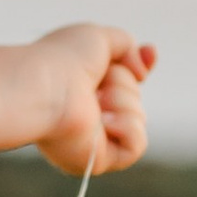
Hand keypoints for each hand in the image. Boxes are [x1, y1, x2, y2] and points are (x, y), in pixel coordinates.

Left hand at [0, 25, 154, 176]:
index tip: (149, 55)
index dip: (137, 70)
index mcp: (81, 88)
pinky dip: (127, 128)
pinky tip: (103, 121)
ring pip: (138, 119)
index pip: (122, 83)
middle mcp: (86, 114)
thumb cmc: (63, 59)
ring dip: (122, 102)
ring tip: (94, 101)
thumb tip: (142, 72)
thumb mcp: (98, 37)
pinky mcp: (97, 159)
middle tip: (96, 83)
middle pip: (134, 98)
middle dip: (123, 83)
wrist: (46, 86)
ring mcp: (91, 139)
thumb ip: (125, 45)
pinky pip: (136, 146)